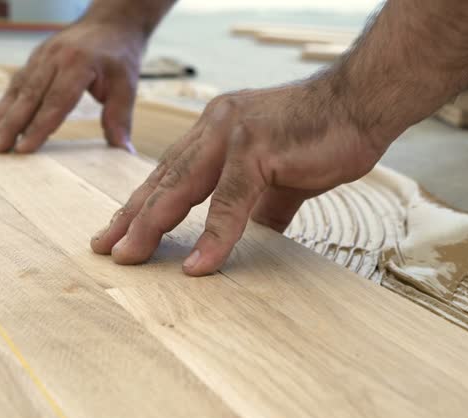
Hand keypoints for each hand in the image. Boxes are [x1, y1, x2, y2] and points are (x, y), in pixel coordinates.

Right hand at [0, 21, 144, 152]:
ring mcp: (41, 56)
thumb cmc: (119, 57)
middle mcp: (54, 58)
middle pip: (29, 96)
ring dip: (2, 117)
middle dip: (10, 125)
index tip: (24, 150)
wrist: (109, 23)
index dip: (38, 127)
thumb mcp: (126, 86)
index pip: (56, 101)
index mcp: (78, 64)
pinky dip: (6, 105)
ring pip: (17, 89)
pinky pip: (17, 83)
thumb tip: (123, 151)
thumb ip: (120, 118)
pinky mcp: (35, 58)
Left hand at [90, 76, 389, 275]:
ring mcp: (234, 134)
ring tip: (130, 257)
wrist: (363, 102)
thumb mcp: (280, 175)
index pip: (169, 170)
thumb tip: (249, 234)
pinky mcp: (258, 148)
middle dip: (131, 216)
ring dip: (152, 225)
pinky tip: (198, 265)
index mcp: (216, 129)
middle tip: (104, 248)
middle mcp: (216, 127)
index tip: (120, 229)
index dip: (142, 202)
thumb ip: (259, 204)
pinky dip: (214, 236)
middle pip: (163, 178)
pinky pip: (230, 200)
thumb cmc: (324, 134)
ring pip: (183, 186)